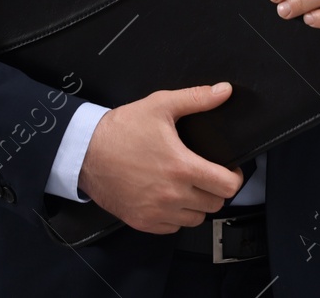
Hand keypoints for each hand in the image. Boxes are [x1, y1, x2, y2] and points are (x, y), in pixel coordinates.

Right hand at [76, 83, 243, 233]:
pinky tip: (169, 198)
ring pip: (195, 219)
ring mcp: (156, 212)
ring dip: (197, 204)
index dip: (235, 177)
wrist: (85, 152)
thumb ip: (196, 98)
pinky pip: (173, 228)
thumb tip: (224, 91)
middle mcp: (172, 195)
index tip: (229, 170)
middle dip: (216, 189)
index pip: (228, 186)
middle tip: (208, 175)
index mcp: (182, 167)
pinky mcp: (142, 221)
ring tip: (189, 186)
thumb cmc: (121, 130)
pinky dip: (176, 216)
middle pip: (215, 204)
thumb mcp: (160, 105)